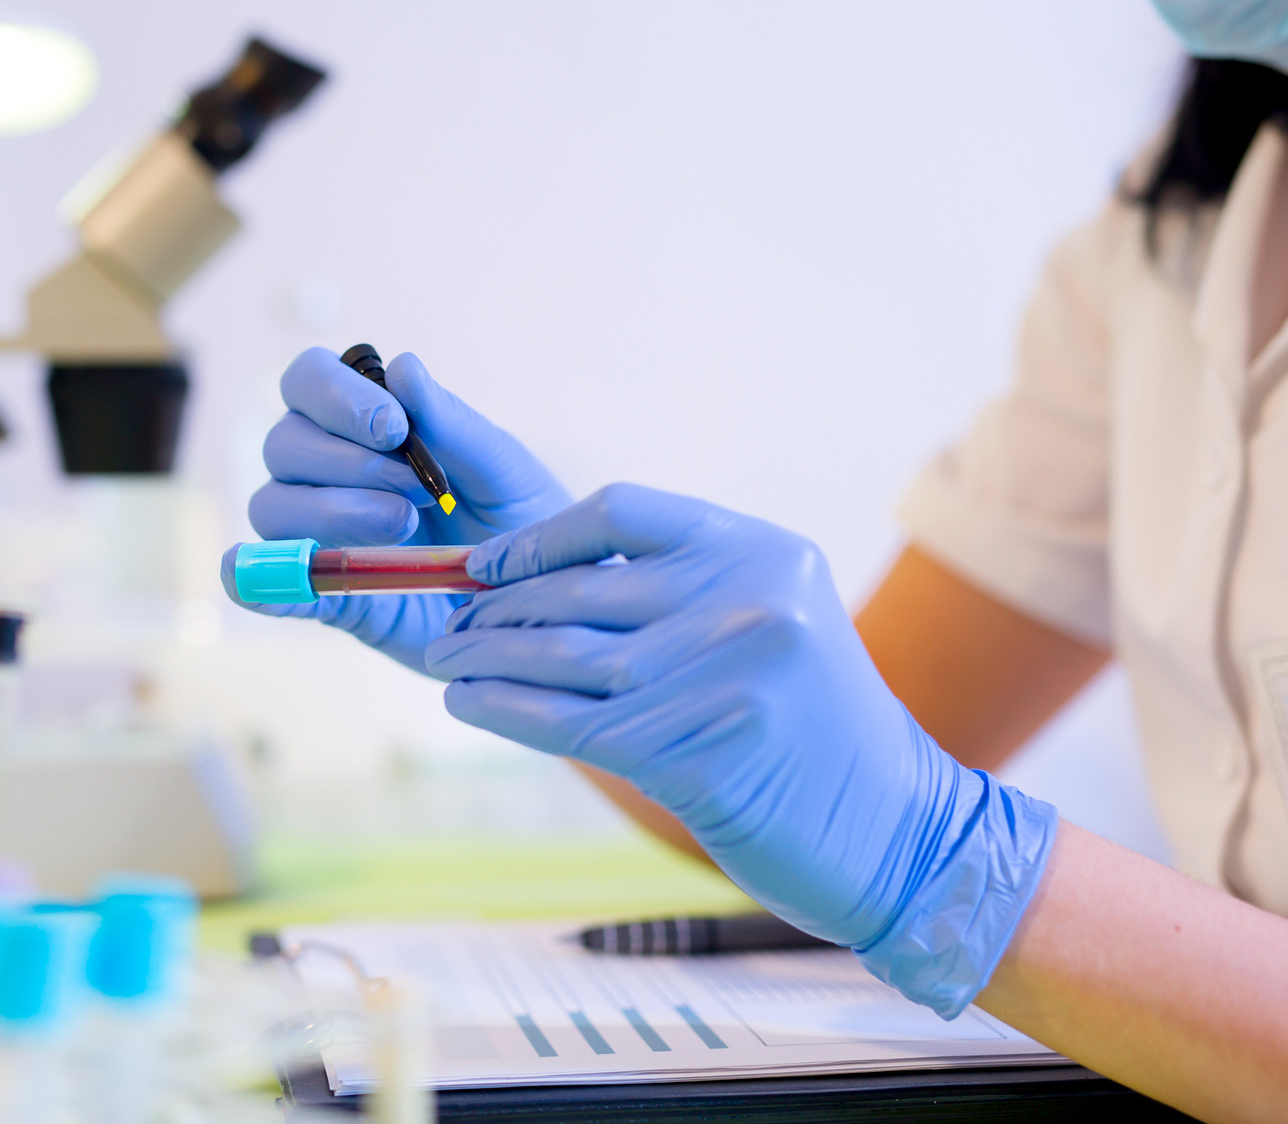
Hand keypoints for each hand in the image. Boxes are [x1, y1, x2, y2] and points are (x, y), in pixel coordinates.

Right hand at [222, 347, 568, 672]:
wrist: (540, 602)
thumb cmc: (522, 520)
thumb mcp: (502, 470)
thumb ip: (451, 424)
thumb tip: (403, 366)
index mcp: (366, 424)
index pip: (308, 382)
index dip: (335, 397)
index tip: (394, 430)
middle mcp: (328, 471)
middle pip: (284, 443)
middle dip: (347, 463)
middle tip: (418, 493)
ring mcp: (320, 533)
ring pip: (272, 506)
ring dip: (330, 512)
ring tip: (403, 530)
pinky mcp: (324, 595)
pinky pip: (267, 582)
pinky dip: (261, 582)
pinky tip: (273, 589)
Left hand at [426, 484, 1056, 1017]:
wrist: (897, 832)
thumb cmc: (814, 731)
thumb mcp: (769, 625)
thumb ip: (678, 594)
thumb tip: (537, 584)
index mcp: (760, 549)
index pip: (620, 510)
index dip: (539, 536)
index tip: (486, 565)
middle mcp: (746, 599)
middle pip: (580, 589)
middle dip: (498, 609)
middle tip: (449, 625)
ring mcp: (724, 675)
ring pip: (564, 656)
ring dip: (486, 659)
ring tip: (445, 662)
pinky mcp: (698, 752)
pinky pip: (569, 723)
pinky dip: (504, 710)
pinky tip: (466, 705)